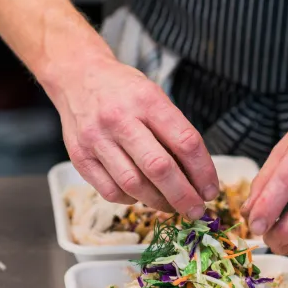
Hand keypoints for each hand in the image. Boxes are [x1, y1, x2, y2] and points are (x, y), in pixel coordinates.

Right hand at [50, 55, 218, 217]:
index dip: (203, 172)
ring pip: (134, 185)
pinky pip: (111, 192)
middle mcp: (119, 119)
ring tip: (172, 206)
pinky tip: (140, 195)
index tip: (211, 190)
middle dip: (183, 196)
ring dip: (159, 202)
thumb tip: (198, 179)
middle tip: (196, 210)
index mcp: (147, 100)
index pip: (185, 142)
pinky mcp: (80, 158)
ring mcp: (96, 139)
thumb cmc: (125, 92)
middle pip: (159, 168)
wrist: (77, 77)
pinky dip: (131, 200)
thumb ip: (174, 132)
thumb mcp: (155, 97)